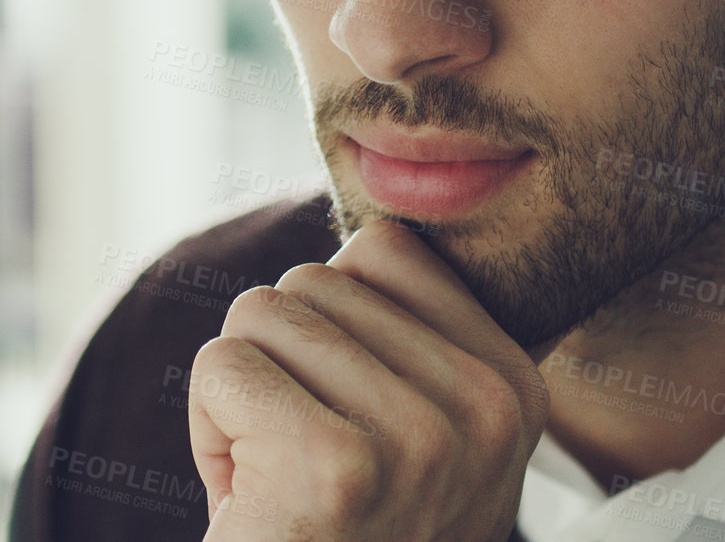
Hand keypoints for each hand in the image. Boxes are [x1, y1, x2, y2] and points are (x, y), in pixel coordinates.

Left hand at [187, 218, 549, 540]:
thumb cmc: (341, 541)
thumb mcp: (415, 436)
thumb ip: (409, 333)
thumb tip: (374, 214)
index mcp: (515, 387)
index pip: (382, 250)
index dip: (330, 329)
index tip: (348, 422)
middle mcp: (485, 409)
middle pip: (312, 279)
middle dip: (279, 367)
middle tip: (303, 469)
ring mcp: (420, 440)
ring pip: (260, 315)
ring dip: (240, 402)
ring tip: (280, 487)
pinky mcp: (337, 468)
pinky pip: (223, 365)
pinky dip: (209, 433)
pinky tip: (253, 506)